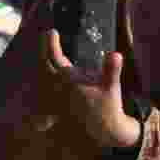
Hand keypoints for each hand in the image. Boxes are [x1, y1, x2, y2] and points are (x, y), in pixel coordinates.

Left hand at [43, 29, 140, 148]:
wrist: (105, 128)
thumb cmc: (108, 105)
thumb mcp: (112, 86)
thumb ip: (111, 69)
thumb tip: (115, 54)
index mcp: (69, 79)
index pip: (55, 57)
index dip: (51, 43)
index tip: (52, 31)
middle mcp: (59, 85)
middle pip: (44, 63)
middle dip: (45, 49)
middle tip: (48, 35)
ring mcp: (57, 92)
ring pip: (44, 73)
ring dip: (45, 60)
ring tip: (49, 46)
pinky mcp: (59, 99)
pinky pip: (48, 84)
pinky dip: (47, 73)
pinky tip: (53, 67)